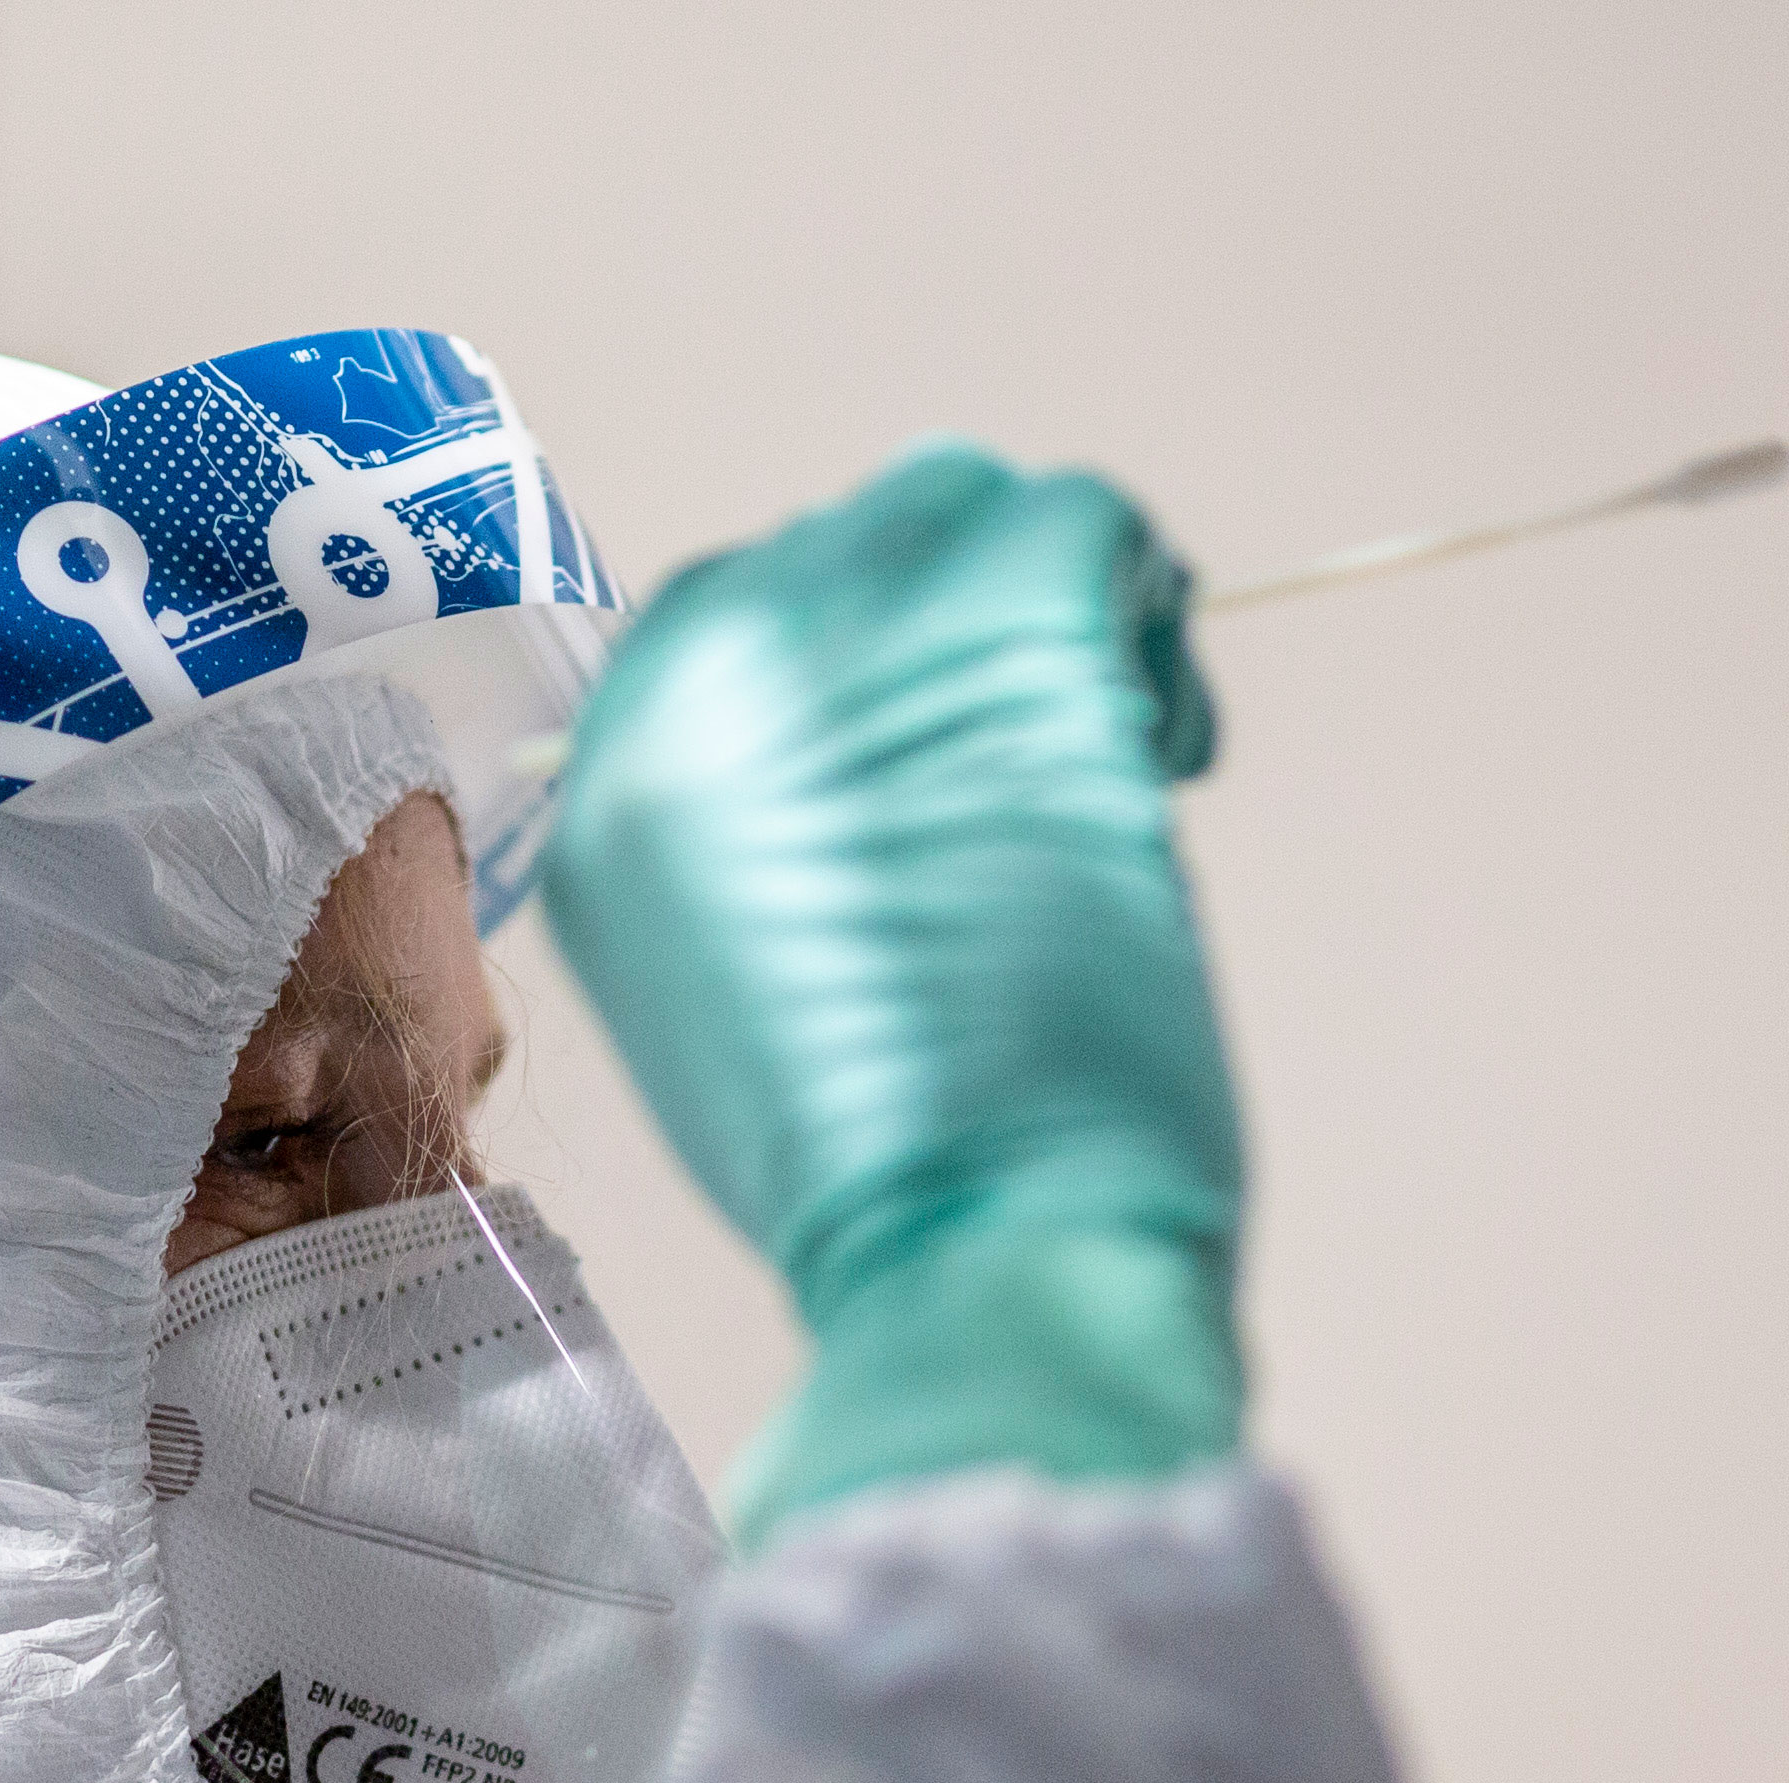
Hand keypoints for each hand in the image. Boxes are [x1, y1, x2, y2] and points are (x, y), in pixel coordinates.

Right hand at [540, 443, 1243, 1538]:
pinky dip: (1147, 612)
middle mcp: (704, 687)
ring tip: (1132, 759)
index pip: (736, 630)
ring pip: (973, 516)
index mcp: (614, 784)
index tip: (946, 761)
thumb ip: (752, 855)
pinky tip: (1174, 751)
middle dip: (962, 630)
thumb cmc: (888, 1186)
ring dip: (1069, 617)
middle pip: (851, 550)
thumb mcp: (731, 1009)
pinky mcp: (999, 632)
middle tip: (1055, 757)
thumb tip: (859, 769)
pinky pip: (1088, 529)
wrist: (977, 1259)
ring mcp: (851, 649)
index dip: (864, 674)